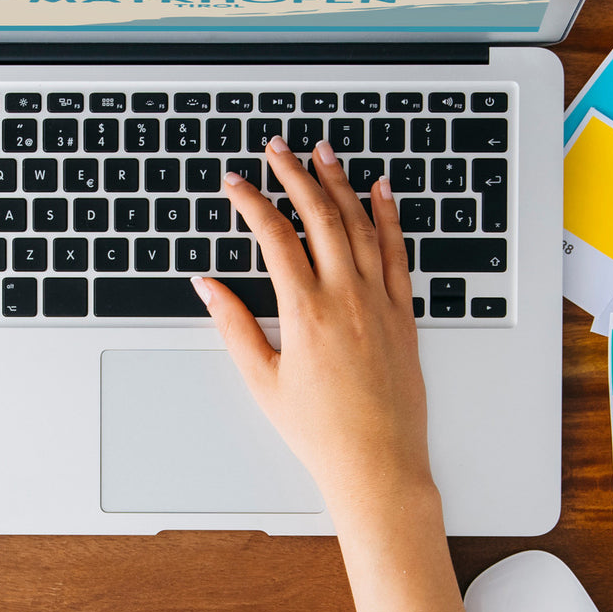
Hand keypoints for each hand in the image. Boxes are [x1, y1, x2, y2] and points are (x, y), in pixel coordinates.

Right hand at [193, 136, 430, 522]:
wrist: (377, 462)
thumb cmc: (318, 430)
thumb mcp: (262, 380)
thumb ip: (233, 326)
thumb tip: (208, 286)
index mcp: (305, 312)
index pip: (274, 238)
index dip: (251, 203)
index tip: (234, 183)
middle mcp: (346, 297)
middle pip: (319, 216)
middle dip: (294, 175)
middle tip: (276, 149)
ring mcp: (380, 302)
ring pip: (360, 224)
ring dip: (339, 183)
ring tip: (322, 153)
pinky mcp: (404, 313)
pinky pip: (397, 251)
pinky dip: (388, 216)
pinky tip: (380, 191)